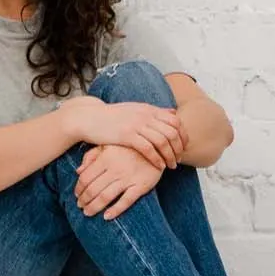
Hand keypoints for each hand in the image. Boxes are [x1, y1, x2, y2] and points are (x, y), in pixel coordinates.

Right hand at [59, 98, 185, 168]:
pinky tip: (159, 166)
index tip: (184, 146)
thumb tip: (173, 113)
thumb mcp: (135, 109)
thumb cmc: (112, 116)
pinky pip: (148, 149)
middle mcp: (146, 115)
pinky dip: (156, 159)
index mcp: (149, 109)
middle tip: (179, 158)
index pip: (175, 121)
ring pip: (162, 141)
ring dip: (170, 155)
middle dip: (179, 147)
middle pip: (172, 132)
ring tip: (171, 165)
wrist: (90, 118)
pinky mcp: (127, 135)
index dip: (183, 135)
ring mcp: (136, 125)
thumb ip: (154, 112)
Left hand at [75, 145, 164, 218]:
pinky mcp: (142, 186)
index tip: (76, 194)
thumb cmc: (129, 145)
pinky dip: (115, 210)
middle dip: (84, 200)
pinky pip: (126, 201)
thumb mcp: (109, 144)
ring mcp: (129, 178)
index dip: (78, 188)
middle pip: (93, 189)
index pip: (86, 177)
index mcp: (106, 157)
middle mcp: (115, 169)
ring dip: (94, 207)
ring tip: (88, 212)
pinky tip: (106, 216)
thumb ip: (92, 155)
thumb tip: (78, 171)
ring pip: (106, 197)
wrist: (157, 145)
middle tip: (80, 206)